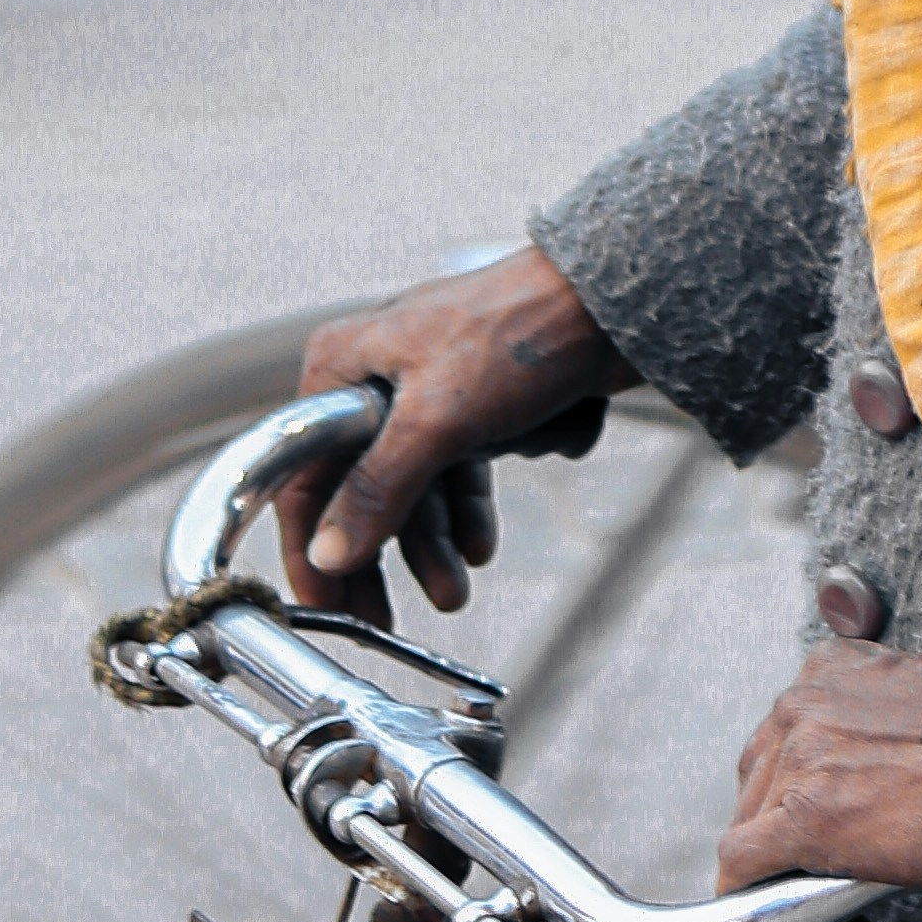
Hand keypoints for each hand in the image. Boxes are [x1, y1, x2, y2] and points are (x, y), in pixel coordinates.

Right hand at [275, 246, 638, 622]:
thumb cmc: (521, 331)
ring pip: (418, 489)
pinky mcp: (478, 404)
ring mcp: (431, 392)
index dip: (310, 544)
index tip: (322, 603)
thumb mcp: (438, 420)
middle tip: (382, 621)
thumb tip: (331, 553)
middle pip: (361, 489)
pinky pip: (462, 472)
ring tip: (454, 593)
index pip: (304, 474)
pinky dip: (471, 512)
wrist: (616, 301)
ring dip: (433, 546)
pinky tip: (482, 546)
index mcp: (346, 366)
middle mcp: (379, 377)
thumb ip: (380, 489)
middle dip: (381, 556)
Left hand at [719, 642, 921, 921]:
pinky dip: (774, 921)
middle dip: (795, 854)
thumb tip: (872, 782)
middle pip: (760, 793)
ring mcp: (799, 755)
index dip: (805, 808)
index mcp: (834, 668)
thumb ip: (882, 731)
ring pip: (751, 841)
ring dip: (795, 892)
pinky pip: (743, 877)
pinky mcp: (805, 819)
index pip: (786, 746)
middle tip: (845, 899)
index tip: (846, 848)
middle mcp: (804, 699)